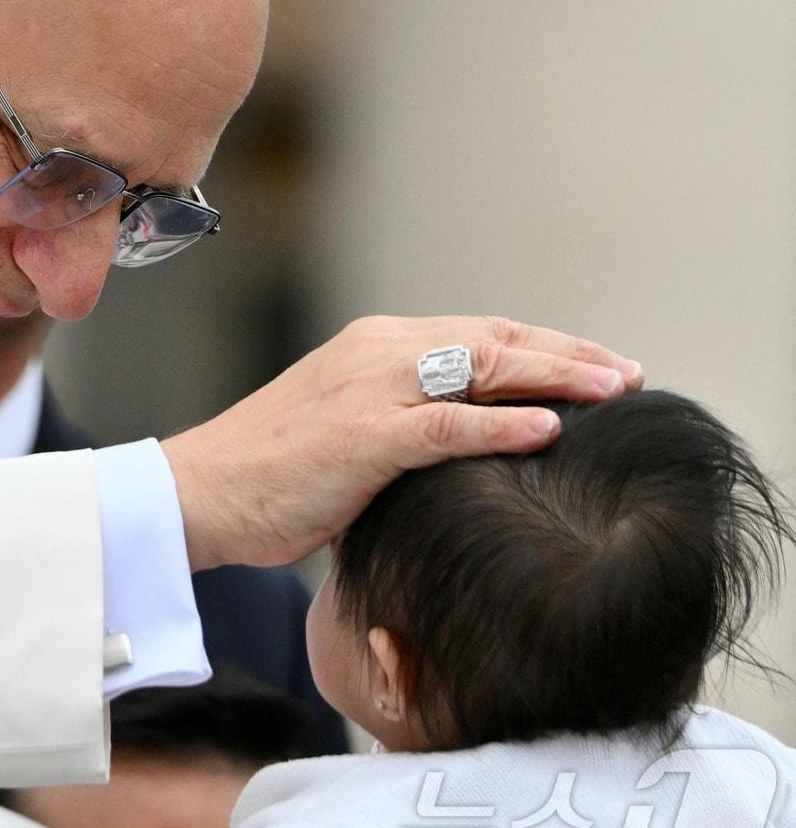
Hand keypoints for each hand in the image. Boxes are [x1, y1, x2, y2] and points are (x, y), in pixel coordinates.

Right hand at [161, 315, 643, 570]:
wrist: (199, 493)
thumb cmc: (267, 476)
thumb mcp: (343, 434)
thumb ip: (401, 425)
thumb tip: (463, 452)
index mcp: (373, 345)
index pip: (479, 333)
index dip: (546, 346)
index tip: (596, 367)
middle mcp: (377, 351)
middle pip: (495, 340)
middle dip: (570, 355)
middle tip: (629, 375)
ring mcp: (369, 389)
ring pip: (484, 369)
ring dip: (557, 378)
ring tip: (616, 393)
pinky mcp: (362, 436)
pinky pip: (449, 424)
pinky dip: (504, 426)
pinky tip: (551, 432)